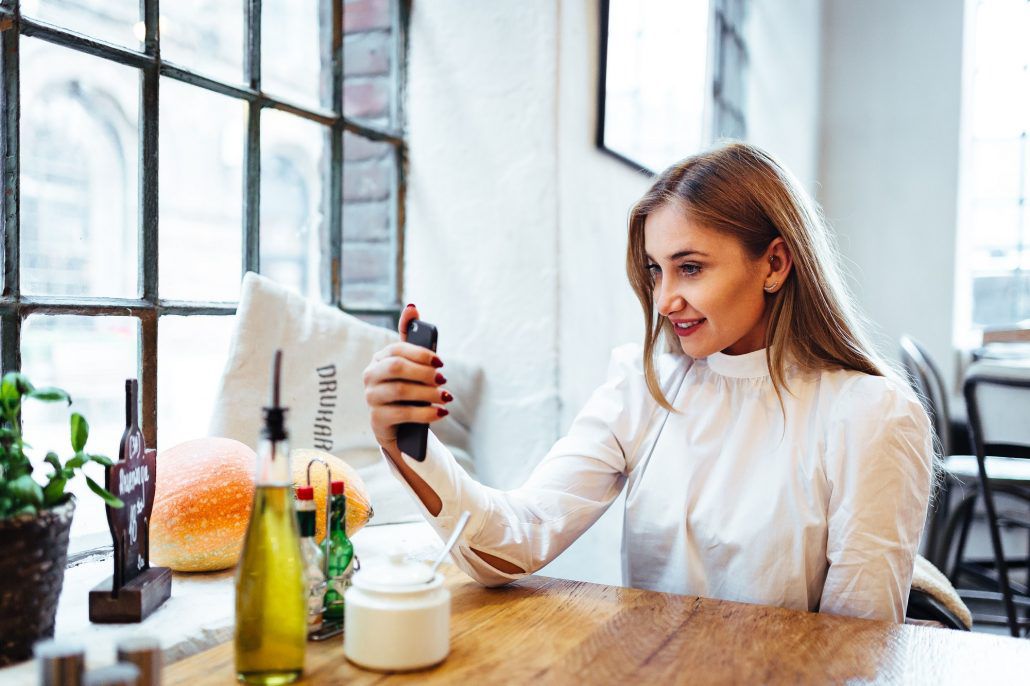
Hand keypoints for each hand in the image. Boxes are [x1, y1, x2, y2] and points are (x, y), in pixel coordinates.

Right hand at [363, 304, 452, 457]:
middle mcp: (371, 376)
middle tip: (443, 379)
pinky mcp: (377, 419)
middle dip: (423, 372)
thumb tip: (412, 308)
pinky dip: (425, 413)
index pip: (397, 349)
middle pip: (396, 367)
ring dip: (428, 393)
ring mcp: (371, 398)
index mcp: (380, 359)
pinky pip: (402, 413)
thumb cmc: (409, 390)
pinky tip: (440, 412)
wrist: (401, 426)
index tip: (440, 361)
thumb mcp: (413, 366)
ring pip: (400, 390)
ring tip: (445, 397)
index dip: (420, 354)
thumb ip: (413, 339)